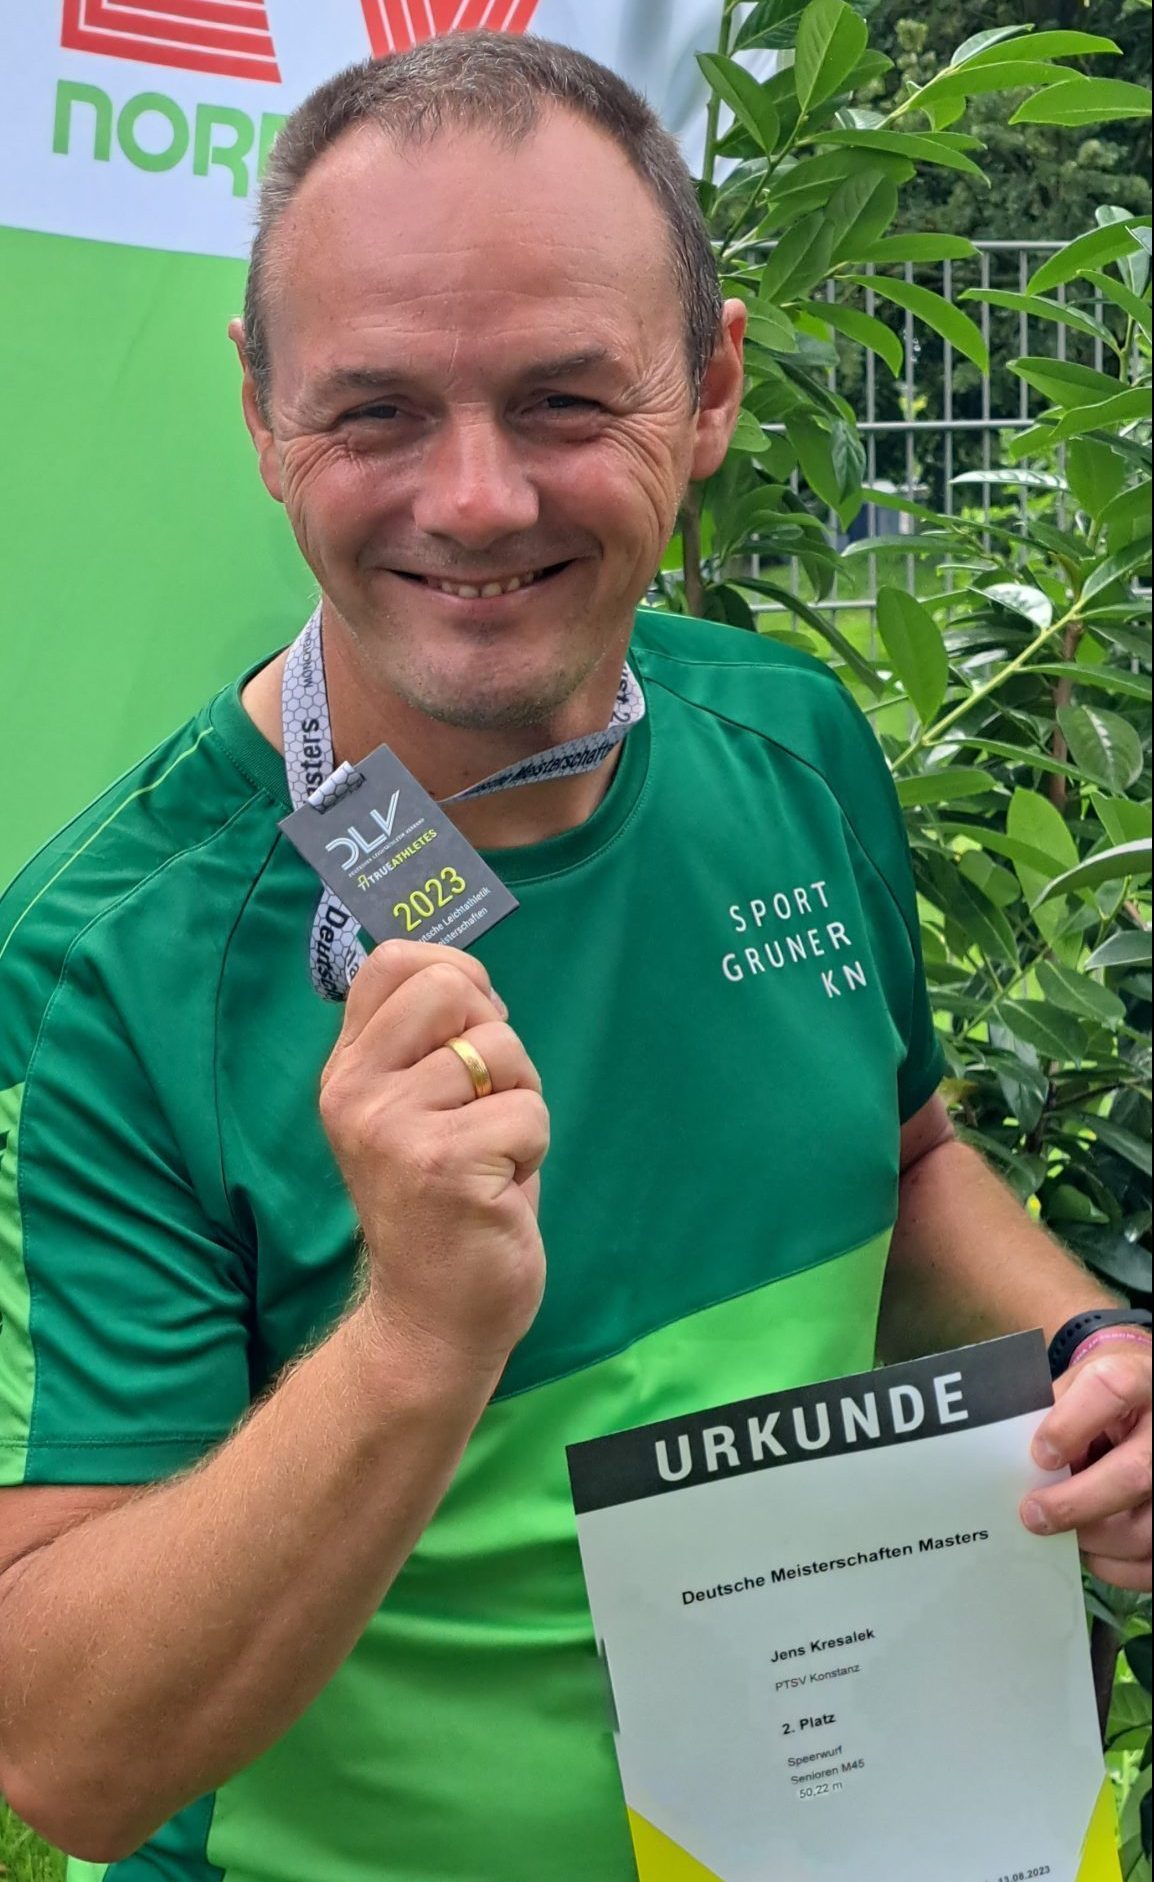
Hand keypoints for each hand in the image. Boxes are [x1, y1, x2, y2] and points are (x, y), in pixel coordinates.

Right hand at [318, 938, 549, 1374]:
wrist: (430, 1317)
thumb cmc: (443, 1204)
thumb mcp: (414, 1110)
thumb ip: (424, 1045)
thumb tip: (469, 977)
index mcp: (347, 1071)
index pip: (392, 962)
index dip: (455, 974)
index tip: (472, 1027)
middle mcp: (356, 1090)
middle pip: (449, 986)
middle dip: (495, 1036)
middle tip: (487, 1101)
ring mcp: (392, 1125)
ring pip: (500, 1049)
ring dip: (520, 1100)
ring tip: (492, 1154)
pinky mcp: (442, 1162)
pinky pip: (528, 1111)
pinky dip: (533, 1148)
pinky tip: (501, 1187)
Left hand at [1021, 1341, 1151, 1590]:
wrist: (1150, 1407)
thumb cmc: (1106, 1399)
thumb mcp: (1081, 1385)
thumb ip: (1054, 1413)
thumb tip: (1016, 1463)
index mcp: (1140, 1377)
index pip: (1111, 1389)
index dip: (1069, 1425)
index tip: (1039, 1455)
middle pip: (1134, 1474)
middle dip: (1075, 1503)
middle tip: (1032, 1515)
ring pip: (1145, 1529)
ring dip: (1093, 1541)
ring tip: (1061, 1532)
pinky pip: (1151, 1563)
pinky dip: (1116, 1566)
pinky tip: (1094, 1551)